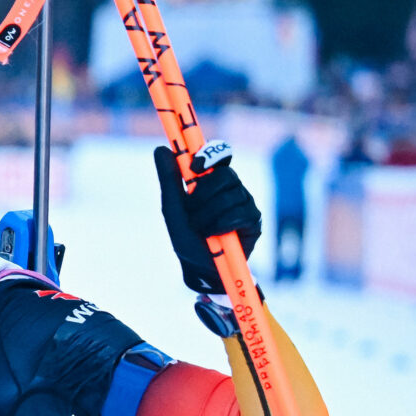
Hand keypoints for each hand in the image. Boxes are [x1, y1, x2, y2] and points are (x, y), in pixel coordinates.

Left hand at [156, 144, 259, 295]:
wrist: (199, 266)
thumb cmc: (186, 235)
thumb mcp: (173, 207)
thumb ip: (169, 179)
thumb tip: (161, 148)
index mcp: (213, 180)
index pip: (219, 154)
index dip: (210, 154)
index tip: (195, 166)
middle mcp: (232, 187)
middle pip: (225, 174)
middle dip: (202, 194)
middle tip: (191, 209)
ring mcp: (246, 202)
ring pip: (229, 196)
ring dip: (207, 215)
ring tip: (200, 229)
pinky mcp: (254, 219)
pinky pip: (238, 214)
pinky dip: (219, 226)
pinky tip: (214, 235)